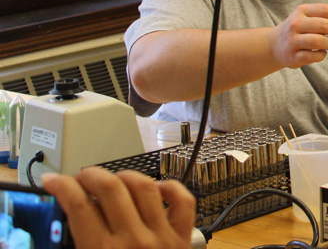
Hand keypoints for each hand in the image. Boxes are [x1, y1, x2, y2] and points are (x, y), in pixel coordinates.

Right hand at [42, 167, 195, 248]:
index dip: (62, 186)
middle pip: (111, 189)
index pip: (79, 206)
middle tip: (81, 177)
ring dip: (126, 176)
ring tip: (114, 179)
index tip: (54, 181)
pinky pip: (183, 201)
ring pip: (145, 187)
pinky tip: (156, 188)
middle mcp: (133, 241)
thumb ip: (78, 247)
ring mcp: (161, 237)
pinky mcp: (183, 238)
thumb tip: (69, 223)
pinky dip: (171, 188)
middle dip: (92, 175)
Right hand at [269, 3, 327, 67]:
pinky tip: (322, 53)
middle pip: (325, 25)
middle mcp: (296, 24)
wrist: (274, 44)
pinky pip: (313, 56)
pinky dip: (322, 55)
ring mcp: (293, 40)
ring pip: (319, 41)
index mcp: (302, 10)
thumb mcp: (308, 17)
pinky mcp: (292, 56)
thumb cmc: (299, 29)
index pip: (326, 10)